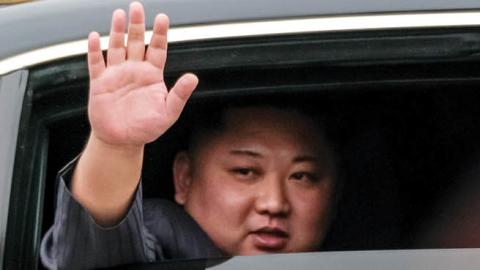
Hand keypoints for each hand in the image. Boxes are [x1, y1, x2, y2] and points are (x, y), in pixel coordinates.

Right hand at [87, 1, 197, 146]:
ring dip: (117, 31)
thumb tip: (193, 77)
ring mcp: (116, 75)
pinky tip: (94, 36)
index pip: (157, 49)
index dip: (160, 33)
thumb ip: (180, 95)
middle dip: (137, 24)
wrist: (122, 141)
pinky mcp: (99, 83)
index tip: (162, 18)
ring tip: (119, 14)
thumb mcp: (168, 113)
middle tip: (137, 6)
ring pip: (117, 47)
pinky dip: (95, 50)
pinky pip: (96, 63)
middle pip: (137, 42)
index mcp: (152, 75)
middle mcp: (135, 70)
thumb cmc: (147, 128)